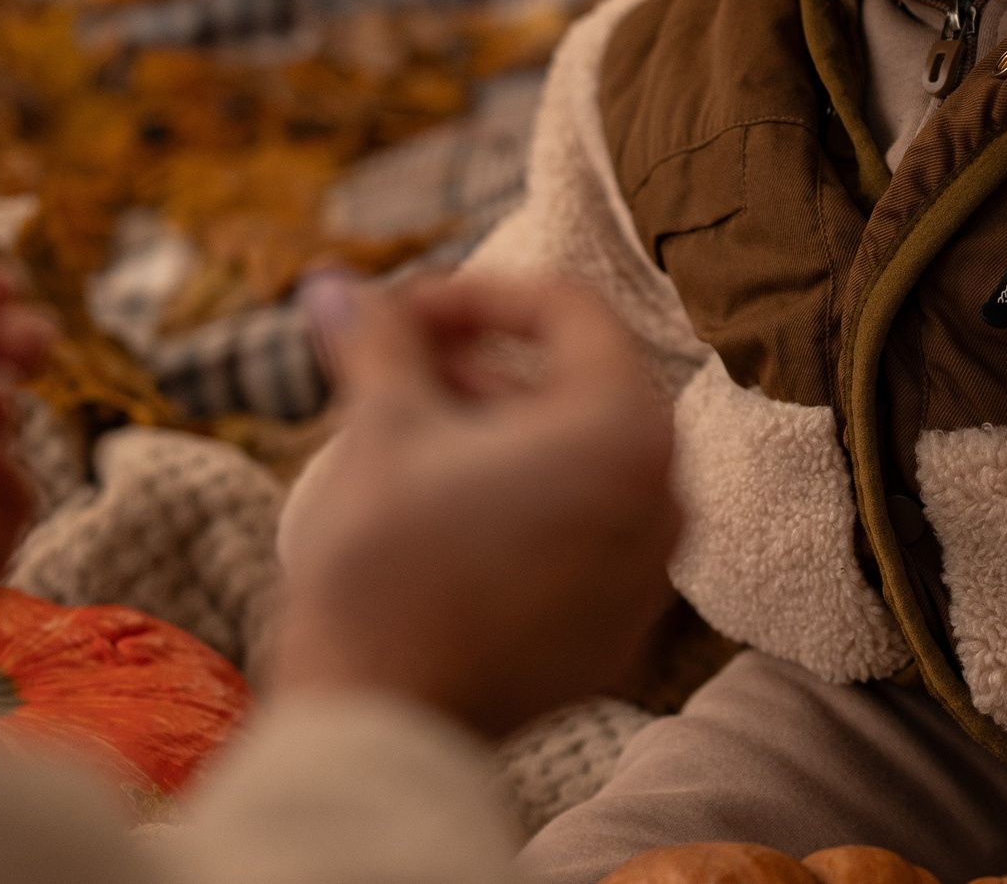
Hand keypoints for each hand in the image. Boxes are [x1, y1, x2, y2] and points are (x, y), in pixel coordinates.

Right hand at [271, 274, 680, 735]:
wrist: (377, 721)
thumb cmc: (385, 566)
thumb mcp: (380, 423)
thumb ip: (378, 336)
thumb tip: (342, 285)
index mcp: (627, 433)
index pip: (568, 312)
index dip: (474, 294)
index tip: (402, 313)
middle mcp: (664, 503)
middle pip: (576, 388)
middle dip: (480, 365)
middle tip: (394, 368)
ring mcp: (644, 580)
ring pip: (576, 465)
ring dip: (495, 431)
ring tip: (406, 435)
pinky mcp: (610, 637)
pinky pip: (575, 537)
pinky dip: (517, 504)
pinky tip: (436, 510)